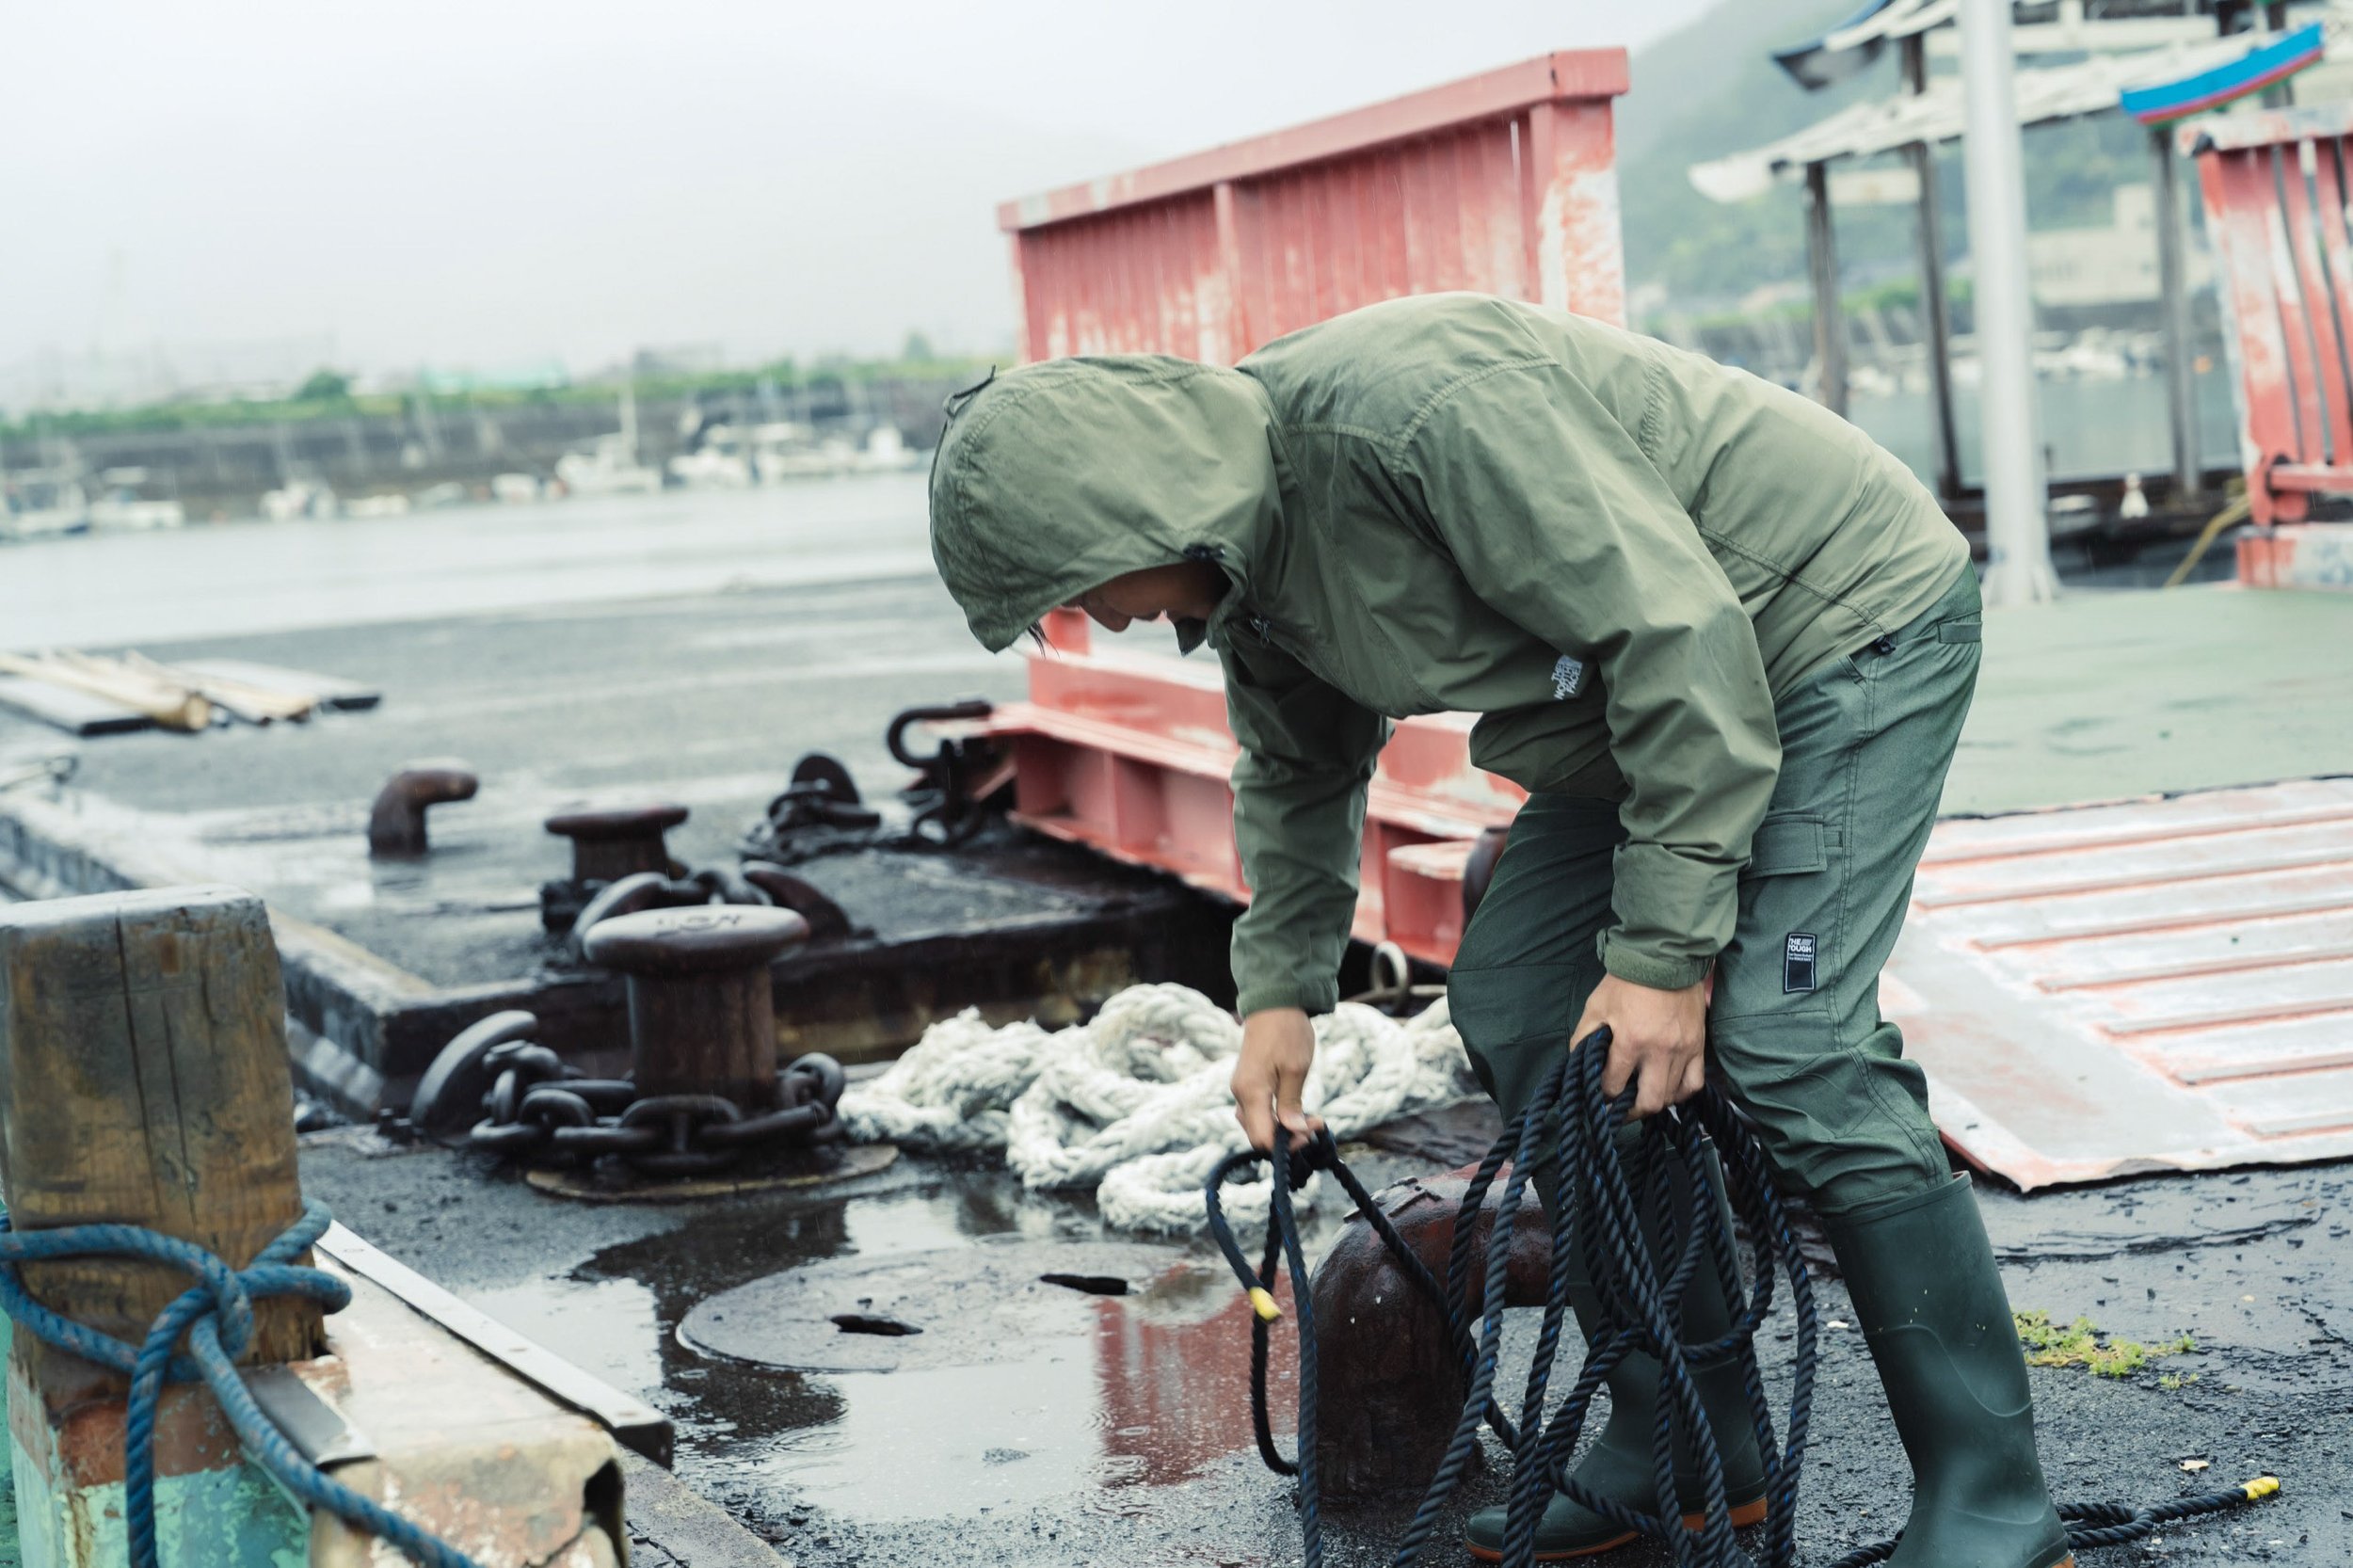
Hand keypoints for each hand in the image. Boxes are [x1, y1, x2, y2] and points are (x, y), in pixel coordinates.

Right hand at [1230, 1007, 1323, 1153]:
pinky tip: (1293, 1110)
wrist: (1274, 1004)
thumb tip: (1294, 1132)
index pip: (1262, 1138)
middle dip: (1286, 1138)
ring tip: (1308, 1118)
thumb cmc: (1287, 1033)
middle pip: (1258, 1135)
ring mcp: (1242, 1088)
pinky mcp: (1247, 1083)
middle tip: (1314, 1125)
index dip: (1286, 1145)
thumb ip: (1291, 1104)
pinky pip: (1257, 1111)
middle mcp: (1241, 1094)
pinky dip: (1274, 1117)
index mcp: (1251, 1092)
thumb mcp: (1296, 1069)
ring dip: (1281, 1129)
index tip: (1310, 1133)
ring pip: (1256, 1125)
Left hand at [1574, 973, 1708, 1117]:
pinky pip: (1694, 1083)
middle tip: (1620, 1109)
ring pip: (1672, 1096)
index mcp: (1631, 1041)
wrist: (1665, 959)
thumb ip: (1584, 1037)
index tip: (1599, 1096)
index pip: (1614, 1085)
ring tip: (1641, 1097)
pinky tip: (1668, 1089)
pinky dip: (1681, 1093)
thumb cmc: (1627, 982)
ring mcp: (1683, 1050)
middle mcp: (1660, 1051)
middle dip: (1630, 1112)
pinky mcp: (1698, 1046)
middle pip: (1648, 1102)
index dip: (1603, 1095)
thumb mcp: (1596, 1006)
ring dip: (1654, 1101)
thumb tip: (1578, 1063)